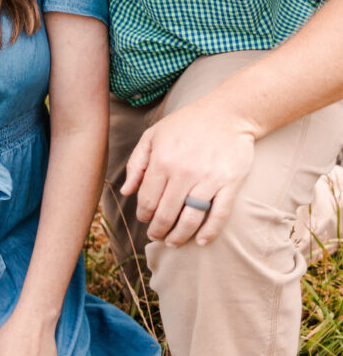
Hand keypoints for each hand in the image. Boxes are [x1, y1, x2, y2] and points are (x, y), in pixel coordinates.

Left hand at [120, 98, 255, 245]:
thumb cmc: (187, 124)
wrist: (227, 113)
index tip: (145, 219)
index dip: (144, 215)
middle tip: (156, 235)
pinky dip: (209, 233)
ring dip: (180, 237)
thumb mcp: (153, 135)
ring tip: (174, 242)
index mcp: (162, 160)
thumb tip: (126, 192)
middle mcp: (184, 172)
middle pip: (166, 214)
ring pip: (190, 220)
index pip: (147, 200)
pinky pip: (219, 216)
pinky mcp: (230, 183)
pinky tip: (201, 241)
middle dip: (158, 230)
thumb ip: (136, 163)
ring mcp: (208, 178)